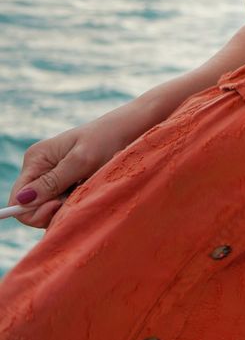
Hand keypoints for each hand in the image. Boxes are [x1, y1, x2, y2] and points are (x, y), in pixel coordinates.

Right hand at [6, 104, 150, 230]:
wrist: (133, 128)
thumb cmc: (108, 138)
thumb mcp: (81, 161)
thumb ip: (53, 182)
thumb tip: (23, 200)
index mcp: (36, 159)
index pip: (17, 199)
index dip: (32, 211)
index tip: (58, 206)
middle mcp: (40, 168)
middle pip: (32, 208)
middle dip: (51, 211)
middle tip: (77, 198)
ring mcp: (54, 176)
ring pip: (49, 209)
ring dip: (67, 207)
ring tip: (87, 189)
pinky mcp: (68, 182)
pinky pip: (64, 204)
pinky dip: (75, 203)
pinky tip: (89, 191)